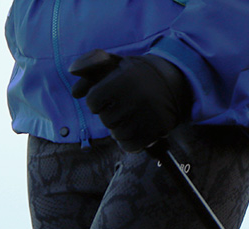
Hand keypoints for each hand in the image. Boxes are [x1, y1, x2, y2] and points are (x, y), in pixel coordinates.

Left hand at [69, 49, 191, 152]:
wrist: (175, 82)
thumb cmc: (137, 73)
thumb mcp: (114, 62)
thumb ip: (90, 64)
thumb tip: (73, 85)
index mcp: (124, 79)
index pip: (93, 101)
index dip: (98, 99)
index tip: (110, 94)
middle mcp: (136, 98)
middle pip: (105, 119)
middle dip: (110, 113)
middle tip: (124, 104)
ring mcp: (147, 117)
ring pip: (117, 134)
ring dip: (120, 127)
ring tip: (132, 115)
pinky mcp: (156, 132)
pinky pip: (129, 146)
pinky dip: (129, 140)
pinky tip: (137, 128)